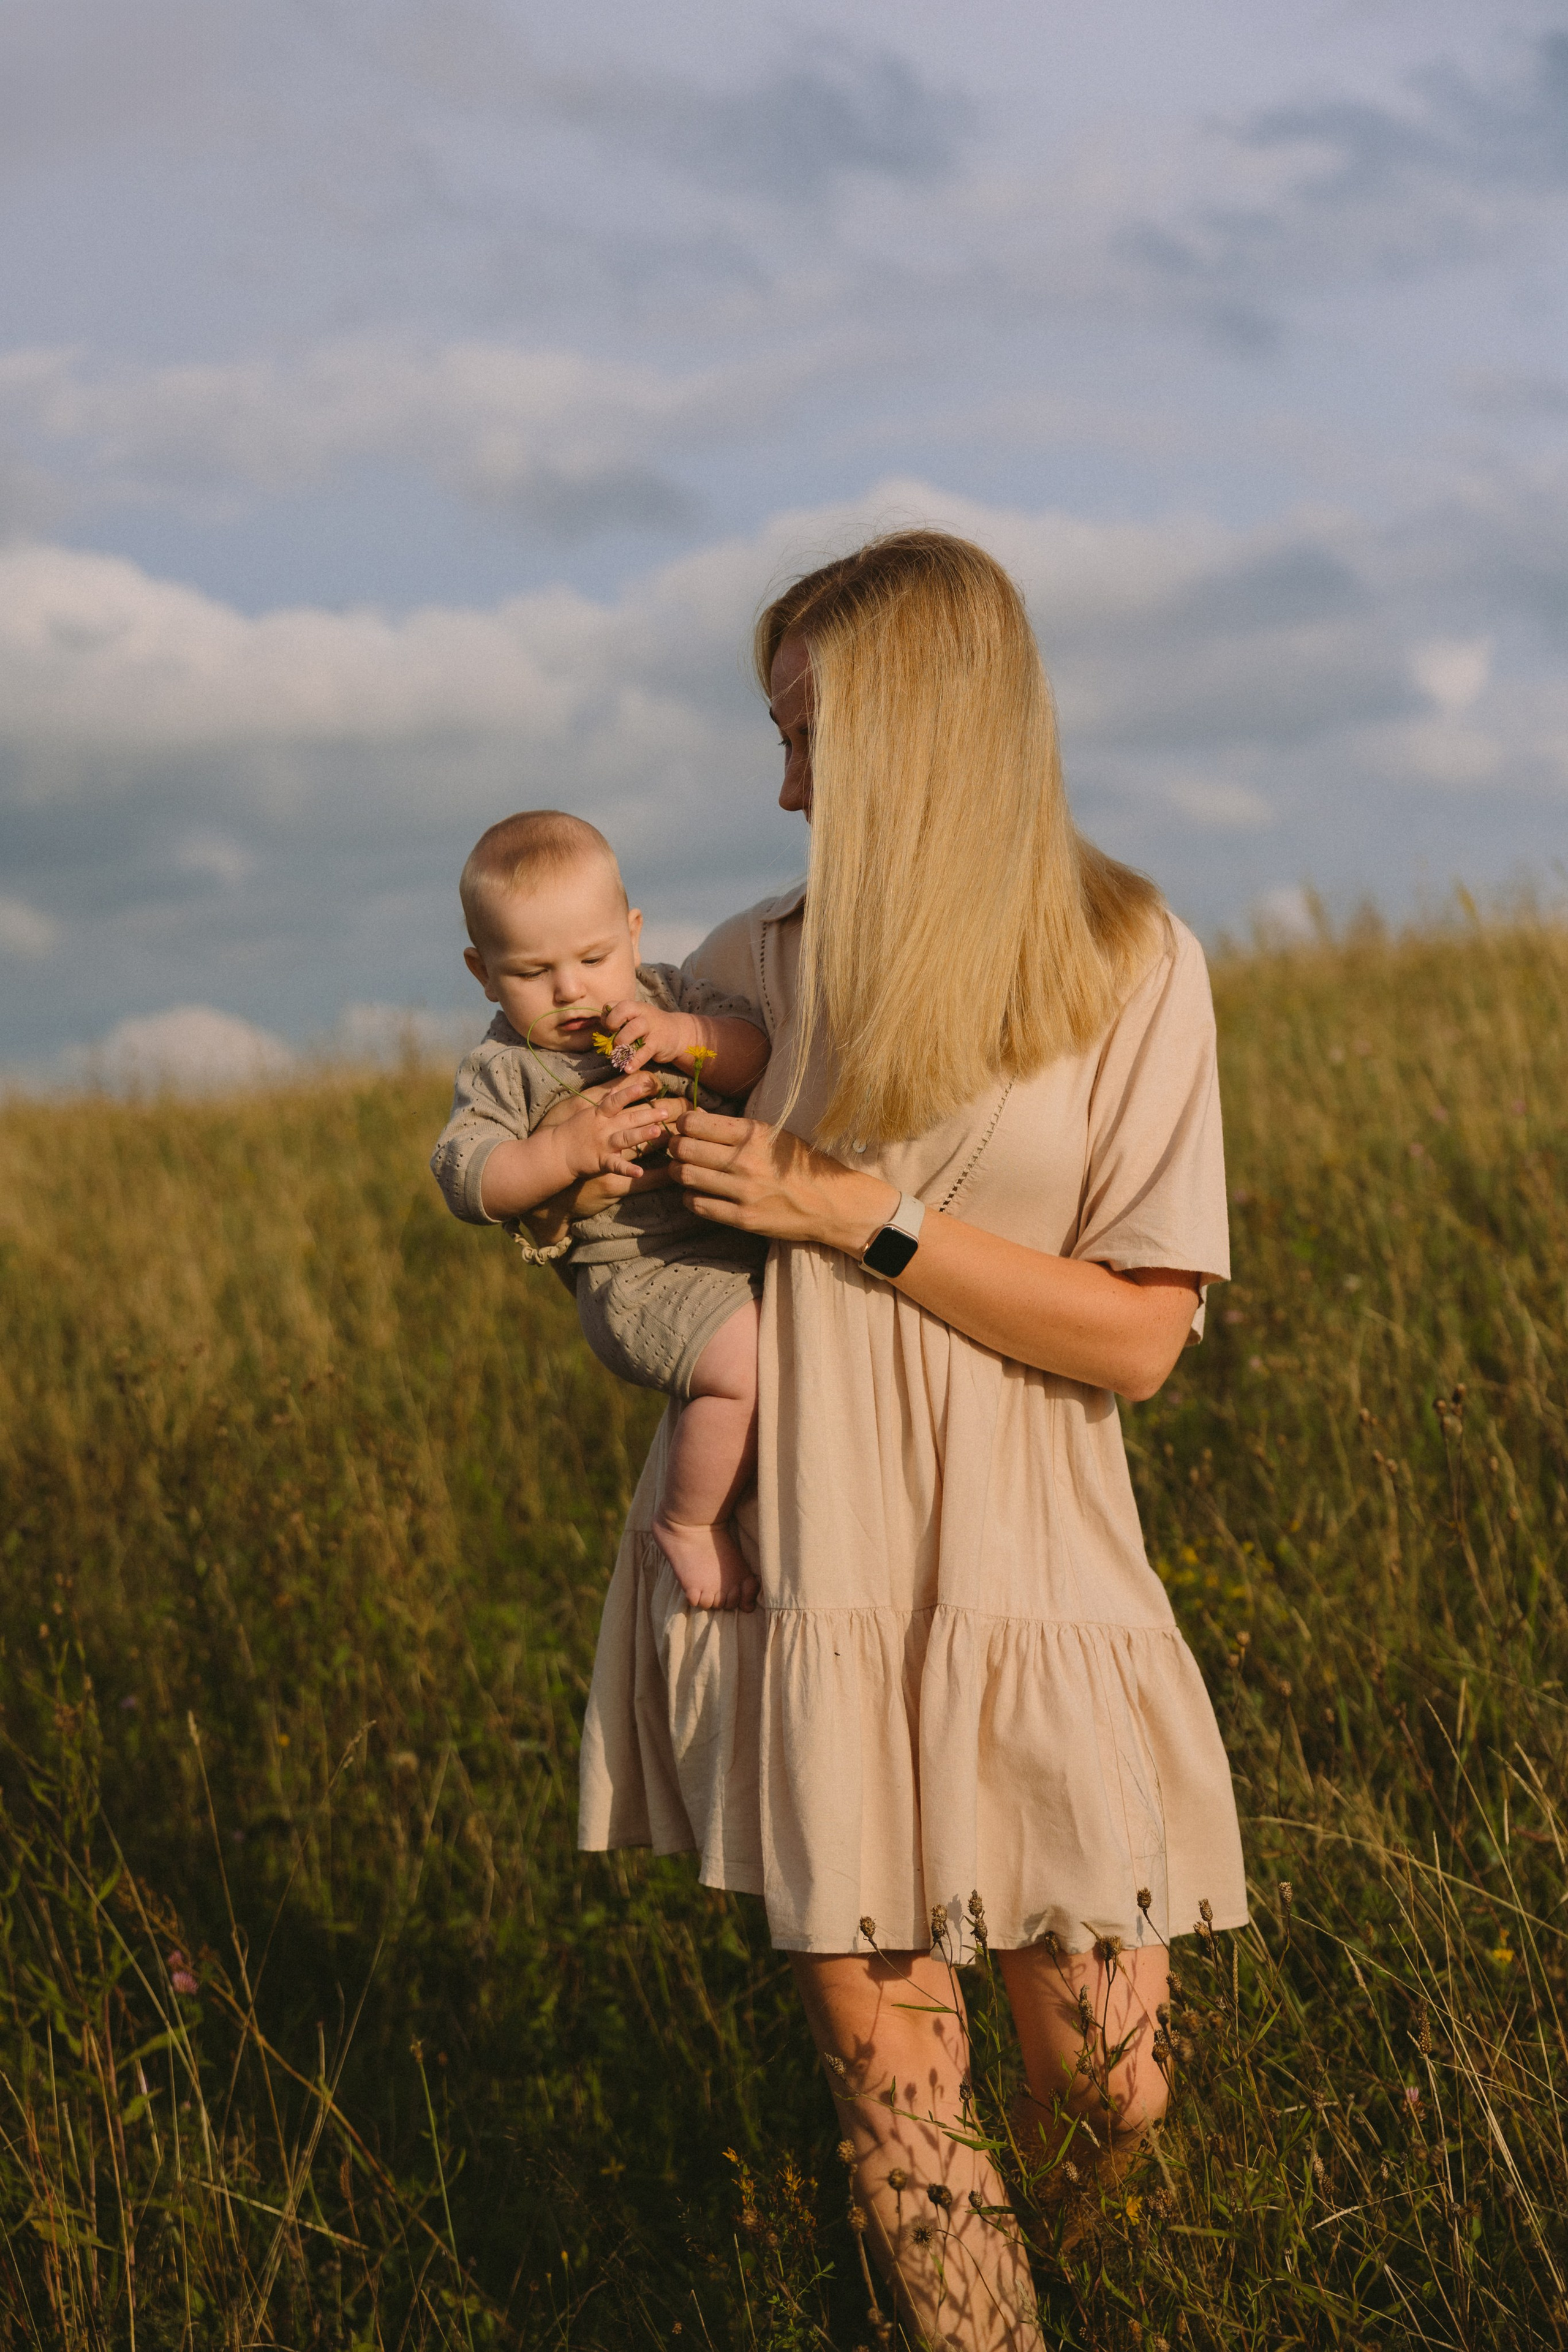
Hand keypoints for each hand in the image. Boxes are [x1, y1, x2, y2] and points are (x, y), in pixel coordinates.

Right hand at [558, 1084, 681, 1179]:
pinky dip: (627, 1169)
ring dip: (641, 1135)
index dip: (629, 1093)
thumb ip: (602, 1103)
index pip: (616, 1101)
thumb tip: (614, 1091)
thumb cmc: (572, 1132)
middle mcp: (603, 1128)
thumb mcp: (585, 1113)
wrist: (555, 1152)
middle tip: (667, 1111)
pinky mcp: (600, 1162)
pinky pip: (616, 1166)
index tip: (645, 1087)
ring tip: (657, 1132)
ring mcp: (602, 1145)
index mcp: (599, 1115)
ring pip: (625, 1138)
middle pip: (628, 1119)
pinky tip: (639, 1172)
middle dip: (648, 1114)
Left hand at [600, 999, 694, 1075]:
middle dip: (612, 1023)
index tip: (609, 1029)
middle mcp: (643, 1013)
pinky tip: (628, 1068)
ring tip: (620, 1053)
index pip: (613, 1005)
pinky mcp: (658, 1042)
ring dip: (622, 1042)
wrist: (677, 1035)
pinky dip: (635, 1061)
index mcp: (634, 1007)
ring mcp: (651, 1026)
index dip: (606, 1017)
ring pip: (633, 1029)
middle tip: (613, 1037)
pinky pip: (644, 1051)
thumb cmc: (650, 1030)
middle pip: (623, 1009)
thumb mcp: (636, 1021)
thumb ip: (620, 1025)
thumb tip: (603, 1037)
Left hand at [667, 1107, 894, 1251]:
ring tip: (684, 1171)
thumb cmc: (804, 1164)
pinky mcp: (743, 1218)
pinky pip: (698, 1205)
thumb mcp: (776, 1135)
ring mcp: (743, 1192)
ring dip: (677, 1172)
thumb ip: (739, 1130)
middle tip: (677, 1150)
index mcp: (753, 1134)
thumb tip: (696, 1121)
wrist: (834, 1203)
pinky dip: (690, 1197)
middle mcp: (745, 1161)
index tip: (685, 1128)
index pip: (695, 1123)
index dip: (683, 1124)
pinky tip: (697, 1192)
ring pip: (685, 1176)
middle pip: (684, 1149)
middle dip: (674, 1147)